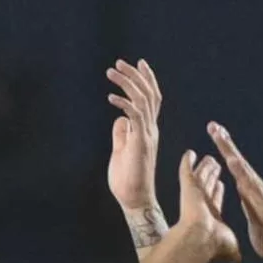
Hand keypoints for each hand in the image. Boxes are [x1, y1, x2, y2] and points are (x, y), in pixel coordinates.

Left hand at [105, 59, 161, 214]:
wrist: (134, 199)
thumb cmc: (127, 179)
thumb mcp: (121, 150)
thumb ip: (122, 134)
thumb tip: (120, 119)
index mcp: (147, 129)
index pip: (151, 98)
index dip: (146, 80)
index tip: (138, 64)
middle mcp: (150, 128)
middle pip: (148, 93)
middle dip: (134, 75)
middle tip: (118, 63)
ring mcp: (147, 135)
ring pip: (143, 99)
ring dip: (127, 83)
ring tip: (111, 72)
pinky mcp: (140, 142)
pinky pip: (136, 116)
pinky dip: (124, 103)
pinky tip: (111, 98)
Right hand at [170, 149, 239, 262]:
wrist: (201, 238)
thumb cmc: (213, 244)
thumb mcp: (228, 246)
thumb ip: (232, 252)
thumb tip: (238, 260)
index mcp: (210, 216)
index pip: (214, 200)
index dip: (217, 191)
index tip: (219, 183)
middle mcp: (202, 204)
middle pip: (207, 186)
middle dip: (211, 176)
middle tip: (214, 164)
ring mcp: (194, 195)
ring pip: (200, 177)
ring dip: (203, 168)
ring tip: (207, 157)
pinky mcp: (188, 187)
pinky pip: (186, 171)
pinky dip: (187, 162)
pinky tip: (189, 154)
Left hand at [207, 122, 262, 262]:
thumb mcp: (253, 217)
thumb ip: (249, 203)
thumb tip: (244, 193)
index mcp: (250, 192)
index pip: (235, 168)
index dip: (225, 152)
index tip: (214, 135)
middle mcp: (256, 189)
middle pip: (238, 163)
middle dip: (226, 144)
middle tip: (213, 126)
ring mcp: (262, 195)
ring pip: (244, 171)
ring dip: (232, 154)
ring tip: (221, 138)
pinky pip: (251, 188)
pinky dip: (242, 175)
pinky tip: (234, 165)